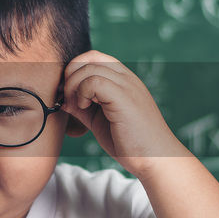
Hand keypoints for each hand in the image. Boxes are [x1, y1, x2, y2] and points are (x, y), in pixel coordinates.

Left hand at [62, 51, 188, 177]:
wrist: (155, 160)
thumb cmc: (130, 143)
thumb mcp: (100, 121)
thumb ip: (83, 108)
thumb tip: (63, 100)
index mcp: (123, 80)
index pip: (93, 57)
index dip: (74, 71)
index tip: (68, 95)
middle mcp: (126, 78)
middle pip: (89, 58)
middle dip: (70, 76)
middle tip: (69, 100)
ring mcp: (127, 86)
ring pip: (89, 67)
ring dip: (74, 86)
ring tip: (78, 107)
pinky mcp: (124, 98)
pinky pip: (94, 82)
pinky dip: (82, 93)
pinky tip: (85, 108)